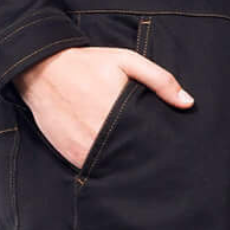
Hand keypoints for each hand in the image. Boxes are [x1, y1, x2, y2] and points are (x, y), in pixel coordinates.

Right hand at [16, 43, 192, 169]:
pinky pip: (93, 168)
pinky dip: (103, 165)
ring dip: (125, 162)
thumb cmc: (86, 64)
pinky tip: (111, 156)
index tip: (168, 145)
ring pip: (114, 165)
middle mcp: (102, 134)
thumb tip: (187, 102)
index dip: (160, 144)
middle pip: (134, 156)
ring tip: (134, 155)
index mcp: (119, 112)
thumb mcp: (127, 61)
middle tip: (153, 152)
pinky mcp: (71, 155)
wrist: (41, 70)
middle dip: (145, 155)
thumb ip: (160, 80)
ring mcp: (85, 148)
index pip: (150, 140)